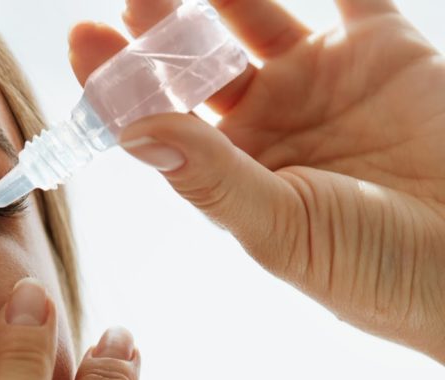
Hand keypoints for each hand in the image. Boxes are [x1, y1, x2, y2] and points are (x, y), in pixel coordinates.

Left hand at [68, 0, 444, 363]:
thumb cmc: (376, 270)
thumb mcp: (282, 228)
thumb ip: (211, 179)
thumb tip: (133, 132)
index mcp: (229, 171)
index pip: (160, 118)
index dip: (120, 82)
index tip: (83, 39)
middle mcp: (264, 122)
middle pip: (195, 62)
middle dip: (158, 27)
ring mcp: (318, 81)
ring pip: (251, 16)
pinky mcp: (380, 48)